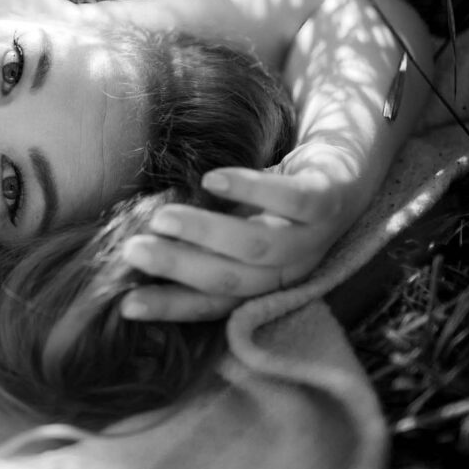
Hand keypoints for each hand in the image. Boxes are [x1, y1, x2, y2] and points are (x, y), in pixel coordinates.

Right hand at [119, 163, 349, 321]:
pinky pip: (292, 199)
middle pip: (232, 278)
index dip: (171, 306)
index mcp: (263, 282)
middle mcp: (289, 270)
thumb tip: (133, 246)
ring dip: (206, 233)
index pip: (213, 304)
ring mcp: (313, 237)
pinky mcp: (329, 198)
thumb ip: (200, 239)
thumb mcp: (237, 223)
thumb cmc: (275, 198)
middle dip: (179, 267)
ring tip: (162, 218)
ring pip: (258, 246)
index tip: (126, 304)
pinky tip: (212, 180)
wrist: (342, 162)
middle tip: (134, 250)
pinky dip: (250, 190)